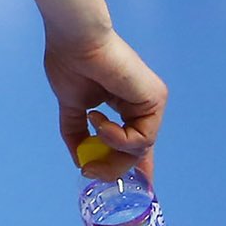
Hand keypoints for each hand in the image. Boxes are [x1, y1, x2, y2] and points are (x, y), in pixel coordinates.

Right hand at [44, 25, 166, 182]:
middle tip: (91, 171)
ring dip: (112, 150)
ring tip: (92, 134)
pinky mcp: (154, 100)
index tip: (132, 186)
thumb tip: (80, 160)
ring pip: (139, 146)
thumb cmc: (70, 62)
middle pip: (136, 149)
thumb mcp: (71, 105)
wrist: (76, 39)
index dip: (130, 163)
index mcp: (123, 104)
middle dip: (114, 166)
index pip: (134, 140)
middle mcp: (140, 104)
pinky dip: (118, 137)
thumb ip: (76, 131)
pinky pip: (141, 137)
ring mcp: (150, 103)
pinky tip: (98, 121)